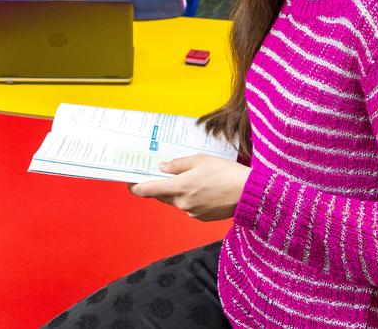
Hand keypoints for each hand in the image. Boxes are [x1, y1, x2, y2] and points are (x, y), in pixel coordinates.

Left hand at [129, 154, 250, 221]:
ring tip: (191, 178)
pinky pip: (189, 206)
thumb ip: (178, 164)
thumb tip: (163, 168)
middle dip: (160, 186)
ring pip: (176, 201)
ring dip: (178, 191)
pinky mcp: (202, 217)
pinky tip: (203, 188)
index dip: (136, 187)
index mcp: (179, 187)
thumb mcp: (200, 160)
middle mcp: (182, 203)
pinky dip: (191, 198)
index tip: (129, 183)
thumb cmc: (225, 173)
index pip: (149, 190)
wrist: (249, 194)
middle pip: (162, 195)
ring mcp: (191, 212)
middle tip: (160, 174)